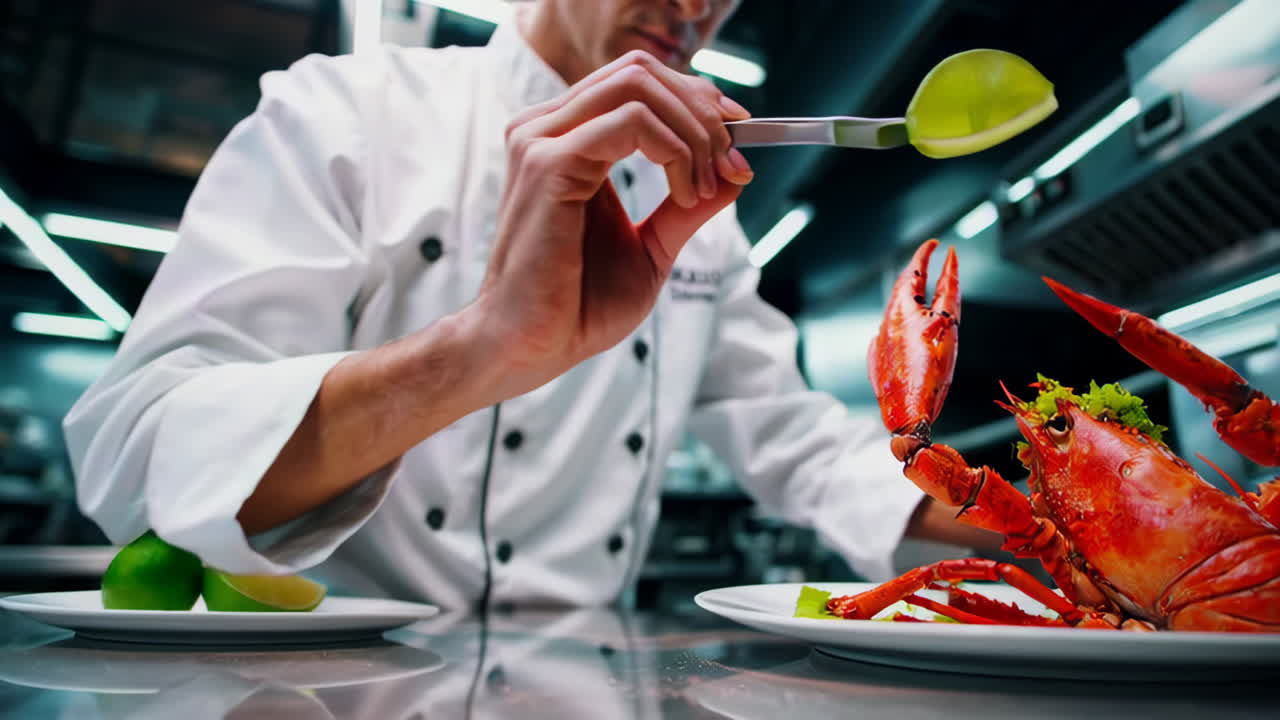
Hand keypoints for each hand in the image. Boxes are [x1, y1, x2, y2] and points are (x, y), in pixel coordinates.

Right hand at [467, 50, 753, 402]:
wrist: (533, 347)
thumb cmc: (578, 305)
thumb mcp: (653, 247)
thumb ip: (688, 205)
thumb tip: (736, 171)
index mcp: (566, 140)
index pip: (638, 82)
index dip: (697, 101)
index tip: (738, 145)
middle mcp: (547, 129)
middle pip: (641, 72)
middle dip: (702, 111)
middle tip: (732, 164)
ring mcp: (542, 141)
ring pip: (639, 86)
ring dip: (693, 131)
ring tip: (707, 186)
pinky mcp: (548, 164)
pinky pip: (632, 123)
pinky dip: (676, 152)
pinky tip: (686, 194)